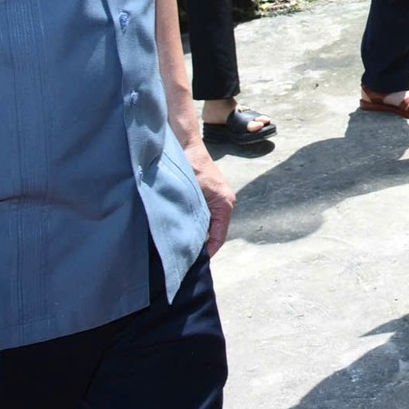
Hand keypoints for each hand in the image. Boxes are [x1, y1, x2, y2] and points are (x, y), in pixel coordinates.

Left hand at [185, 140, 236, 255]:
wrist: (186, 145)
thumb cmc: (190, 167)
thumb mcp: (192, 197)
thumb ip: (194, 219)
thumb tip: (188, 242)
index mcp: (225, 204)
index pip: (219, 237)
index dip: (208, 251)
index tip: (195, 263)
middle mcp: (225, 201)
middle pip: (216, 231)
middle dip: (203, 244)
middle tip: (186, 255)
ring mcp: (218, 197)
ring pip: (210, 223)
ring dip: (199, 233)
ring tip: (183, 243)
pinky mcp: (209, 193)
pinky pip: (206, 214)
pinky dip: (197, 222)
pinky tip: (183, 226)